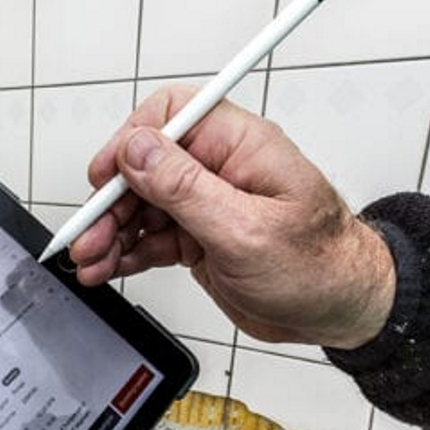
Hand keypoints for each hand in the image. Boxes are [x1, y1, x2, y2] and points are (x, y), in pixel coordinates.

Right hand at [69, 85, 395, 349]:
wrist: (341, 313)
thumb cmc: (320, 268)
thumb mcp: (246, 230)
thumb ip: (186, 189)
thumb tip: (138, 150)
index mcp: (241, 148)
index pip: (171, 116)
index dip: (130, 143)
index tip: (104, 178)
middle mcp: (221, 169)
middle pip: (145, 167)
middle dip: (110, 202)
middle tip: (88, 236)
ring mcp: (209, 204)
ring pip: (142, 205)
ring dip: (112, 232)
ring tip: (92, 262)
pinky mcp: (201, 237)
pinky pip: (151, 236)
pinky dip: (126, 252)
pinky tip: (110, 267)